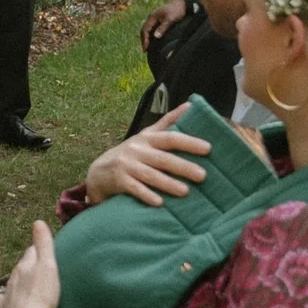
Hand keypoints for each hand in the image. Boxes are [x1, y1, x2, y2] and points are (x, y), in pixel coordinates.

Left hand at [0, 221, 60, 307]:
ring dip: (21, 282)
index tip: (44, 249)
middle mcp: (12, 280)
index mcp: (23, 267)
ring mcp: (8, 297)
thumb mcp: (47, 267)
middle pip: (21, 268)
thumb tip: (38, 221)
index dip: (38, 250)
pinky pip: (5, 302)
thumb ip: (43, 244)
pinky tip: (7, 299)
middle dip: (29, 266)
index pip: (31, 252)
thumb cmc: (41, 296)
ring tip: (29, 284)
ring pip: (13, 284)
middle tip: (39, 266)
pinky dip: (8, 299)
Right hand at [83, 125, 211, 206]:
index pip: (170, 138)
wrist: (99, 171)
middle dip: (183, 166)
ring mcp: (126, 165)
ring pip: (150, 174)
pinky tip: (159, 203)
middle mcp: (137, 149)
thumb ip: (168, 122)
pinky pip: (134, 188)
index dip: (189, 142)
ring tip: (185, 192)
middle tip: (203, 176)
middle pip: (163, 158)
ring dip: (168, 183)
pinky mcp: (118, 180)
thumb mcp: (146, 136)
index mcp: (147, 138)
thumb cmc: (131, 154)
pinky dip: (146, 195)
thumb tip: (191, 104)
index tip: (208, 149)